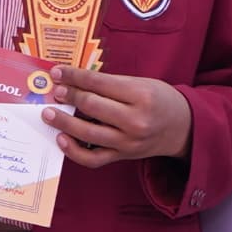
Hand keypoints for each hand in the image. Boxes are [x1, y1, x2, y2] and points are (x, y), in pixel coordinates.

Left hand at [50, 68, 192, 167]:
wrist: (182, 127)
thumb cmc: (159, 100)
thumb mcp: (141, 83)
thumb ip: (111, 84)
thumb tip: (74, 81)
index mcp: (141, 95)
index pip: (99, 83)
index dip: (74, 76)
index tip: (57, 72)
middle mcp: (135, 120)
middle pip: (92, 106)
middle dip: (68, 96)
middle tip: (54, 91)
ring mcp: (128, 141)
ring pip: (88, 133)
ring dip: (64, 122)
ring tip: (49, 113)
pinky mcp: (123, 156)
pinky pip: (93, 158)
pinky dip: (74, 151)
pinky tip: (62, 139)